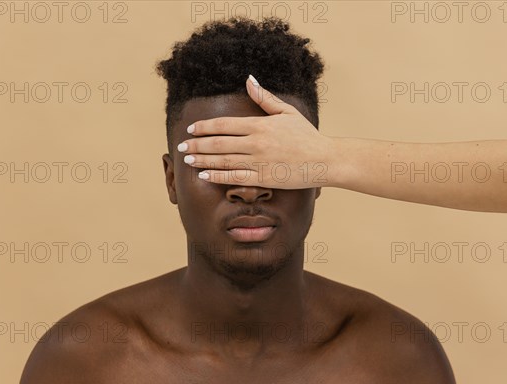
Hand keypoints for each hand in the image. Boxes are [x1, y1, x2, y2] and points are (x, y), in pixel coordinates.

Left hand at [177, 75, 334, 188]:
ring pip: (223, 160)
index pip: (224, 125)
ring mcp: (258, 162)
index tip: (192, 130)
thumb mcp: (287, 112)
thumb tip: (248, 80)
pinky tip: (204, 176)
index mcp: (260, 125)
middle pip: (218, 143)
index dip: (204, 127)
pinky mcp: (263, 179)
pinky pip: (235, 178)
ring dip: (203, 160)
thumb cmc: (306, 136)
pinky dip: (217, 176)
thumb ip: (265, 98)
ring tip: (188, 160)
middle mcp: (256, 143)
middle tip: (182, 147)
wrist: (324, 160)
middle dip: (197, 145)